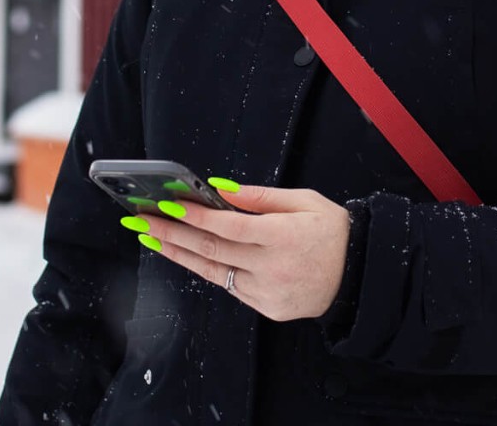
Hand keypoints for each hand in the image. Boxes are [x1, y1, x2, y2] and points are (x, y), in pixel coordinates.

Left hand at [132, 184, 350, 321]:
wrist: (356, 274)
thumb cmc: (331, 230)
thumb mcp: (305, 200)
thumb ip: (262, 197)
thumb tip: (222, 188)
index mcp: (284, 235)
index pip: (229, 225)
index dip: (195, 216)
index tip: (166, 205)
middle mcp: (272, 267)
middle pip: (212, 249)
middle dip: (171, 233)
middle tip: (140, 220)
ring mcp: (267, 292)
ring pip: (213, 271)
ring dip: (178, 254)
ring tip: (150, 238)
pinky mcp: (266, 308)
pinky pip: (231, 286)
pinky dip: (208, 268)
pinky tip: (188, 255)